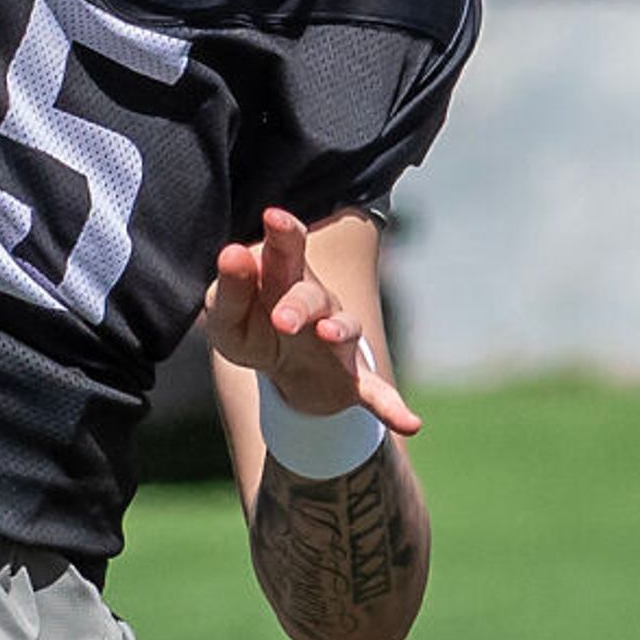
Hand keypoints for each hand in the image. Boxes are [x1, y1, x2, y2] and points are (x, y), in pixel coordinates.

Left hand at [205, 207, 420, 434]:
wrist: (286, 376)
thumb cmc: (252, 330)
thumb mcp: (228, 317)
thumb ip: (230, 289)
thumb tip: (234, 252)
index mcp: (282, 278)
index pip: (285, 248)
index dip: (283, 232)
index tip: (274, 217)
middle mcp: (317, 302)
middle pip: (310, 294)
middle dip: (297, 304)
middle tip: (280, 319)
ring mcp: (338, 340)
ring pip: (345, 330)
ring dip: (338, 332)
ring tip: (326, 335)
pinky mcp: (354, 380)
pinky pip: (377, 393)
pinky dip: (393, 406)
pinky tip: (411, 423)